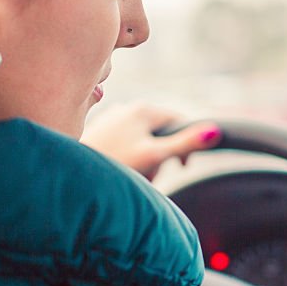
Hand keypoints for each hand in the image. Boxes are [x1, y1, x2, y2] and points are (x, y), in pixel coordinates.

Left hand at [82, 103, 220, 179]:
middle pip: (161, 132)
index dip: (188, 144)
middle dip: (162, 156)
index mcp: (144, 108)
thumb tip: (215, 130)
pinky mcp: (101, 131)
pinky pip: (127, 144)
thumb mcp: (154, 156)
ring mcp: (112, 118)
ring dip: (147, 161)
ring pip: (144, 139)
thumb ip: (185, 144)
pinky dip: (131, 159)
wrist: (70, 175)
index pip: (179, 121)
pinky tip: (121, 172)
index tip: (184, 167)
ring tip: (135, 177)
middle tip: (154, 177)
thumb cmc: (113, 165)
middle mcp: (127, 108)